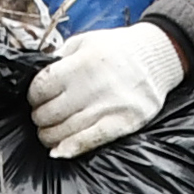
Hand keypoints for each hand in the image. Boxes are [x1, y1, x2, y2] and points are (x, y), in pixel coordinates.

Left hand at [24, 20, 184, 159]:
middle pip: (49, 113)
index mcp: (82, 63)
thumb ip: (60, 58)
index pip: (41, 88)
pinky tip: (59, 151)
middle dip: (40, 117)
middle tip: (43, 116)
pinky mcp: (124, 123)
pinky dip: (71, 148)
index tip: (36, 98)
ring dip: (50, 136)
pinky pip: (90, 141)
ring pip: (65, 131)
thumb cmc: (118, 49)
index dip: (33, 96)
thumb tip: (34, 77)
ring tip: (49, 133)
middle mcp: (93, 86)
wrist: (159, 56)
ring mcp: (109, 107)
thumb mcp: (85, 42)